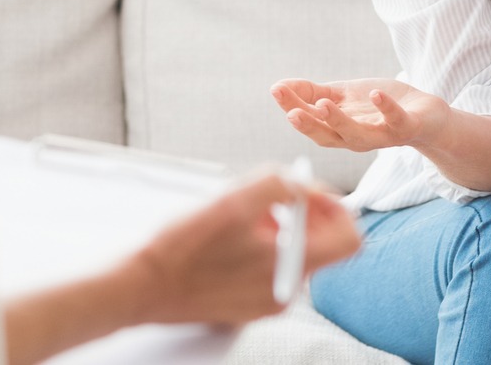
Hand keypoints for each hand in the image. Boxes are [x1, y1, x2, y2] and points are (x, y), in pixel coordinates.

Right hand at [121, 170, 361, 325]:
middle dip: (299, 214)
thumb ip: (278, 184)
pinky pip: (268, 269)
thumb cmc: (182, 246)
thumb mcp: (232, 200)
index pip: (349, 239)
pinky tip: (225, 237)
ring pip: (291, 254)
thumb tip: (304, 185)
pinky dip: (258, 247)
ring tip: (238, 215)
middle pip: (319, 245)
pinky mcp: (246, 305)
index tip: (307, 193)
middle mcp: (286, 291)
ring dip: (275, 228)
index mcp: (291, 267)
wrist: (141, 286)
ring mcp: (266, 302)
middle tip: (264, 197)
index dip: (336, 208)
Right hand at [270, 77, 445, 152]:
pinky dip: (385, 108)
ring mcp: (381, 134)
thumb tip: (279, 86)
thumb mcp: (342, 96)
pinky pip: (395, 120)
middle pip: (328, 136)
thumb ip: (313, 94)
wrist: (425, 114)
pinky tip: (374, 94)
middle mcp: (357, 137)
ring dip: (339, 121)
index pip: (311, 122)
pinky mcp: (406, 127)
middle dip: (309, 125)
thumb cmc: (379, 106)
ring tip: (323, 103)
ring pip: (357, 135)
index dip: (292, 107)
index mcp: (339, 129)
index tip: (276, 90)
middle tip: (291, 113)